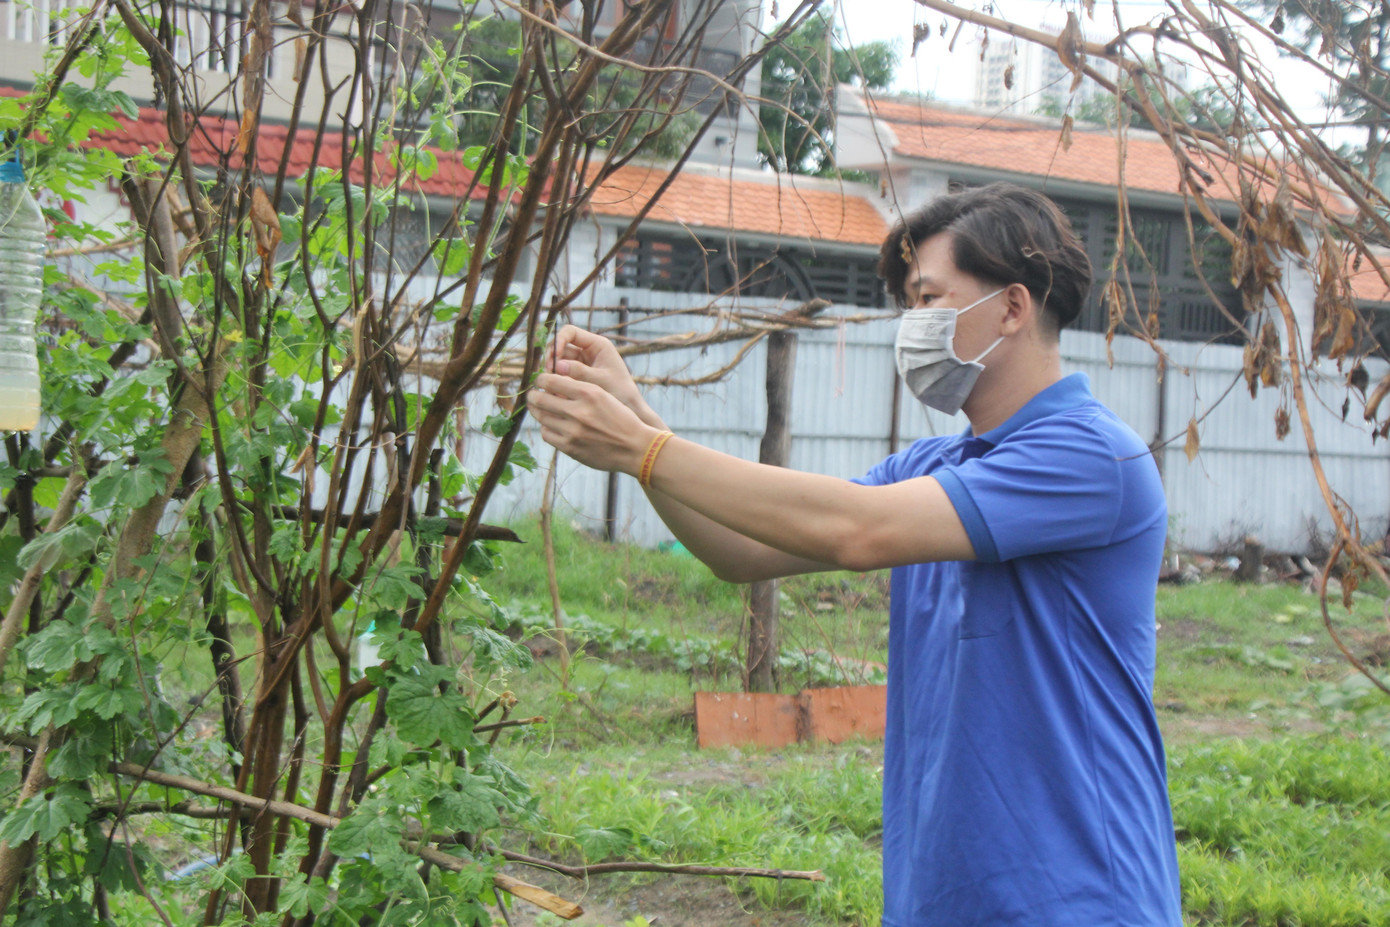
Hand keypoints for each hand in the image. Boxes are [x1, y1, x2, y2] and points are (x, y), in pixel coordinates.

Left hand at [530, 370, 659, 474]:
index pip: (550, 381)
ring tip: (539, 409)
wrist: (635, 447)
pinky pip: (547, 434)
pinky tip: (551, 426)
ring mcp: (572, 431)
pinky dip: (546, 428)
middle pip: (540, 399)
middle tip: (533, 395)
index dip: (540, 380)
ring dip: (537, 412)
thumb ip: (580, 389)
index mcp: (588, 393)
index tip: (540, 381)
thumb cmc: (621, 419)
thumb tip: (553, 384)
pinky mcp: (570, 447)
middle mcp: (578, 410)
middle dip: (533, 396)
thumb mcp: (604, 395)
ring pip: (541, 417)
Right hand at [548, 326, 662, 427]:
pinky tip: (555, 395)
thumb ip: (579, 372)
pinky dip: (556, 383)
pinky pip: (560, 375)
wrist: (629, 411)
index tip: (553, 358)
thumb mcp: (600, 381)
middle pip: (560, 347)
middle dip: (551, 359)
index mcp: (597, 345)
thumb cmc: (621, 393)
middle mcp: (587, 351)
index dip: (558, 341)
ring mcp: (581, 364)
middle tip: (547, 376)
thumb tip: (556, 366)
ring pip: (558, 362)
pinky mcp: (576, 377)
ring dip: (551, 373)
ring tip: (550, 388)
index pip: (570, 332)